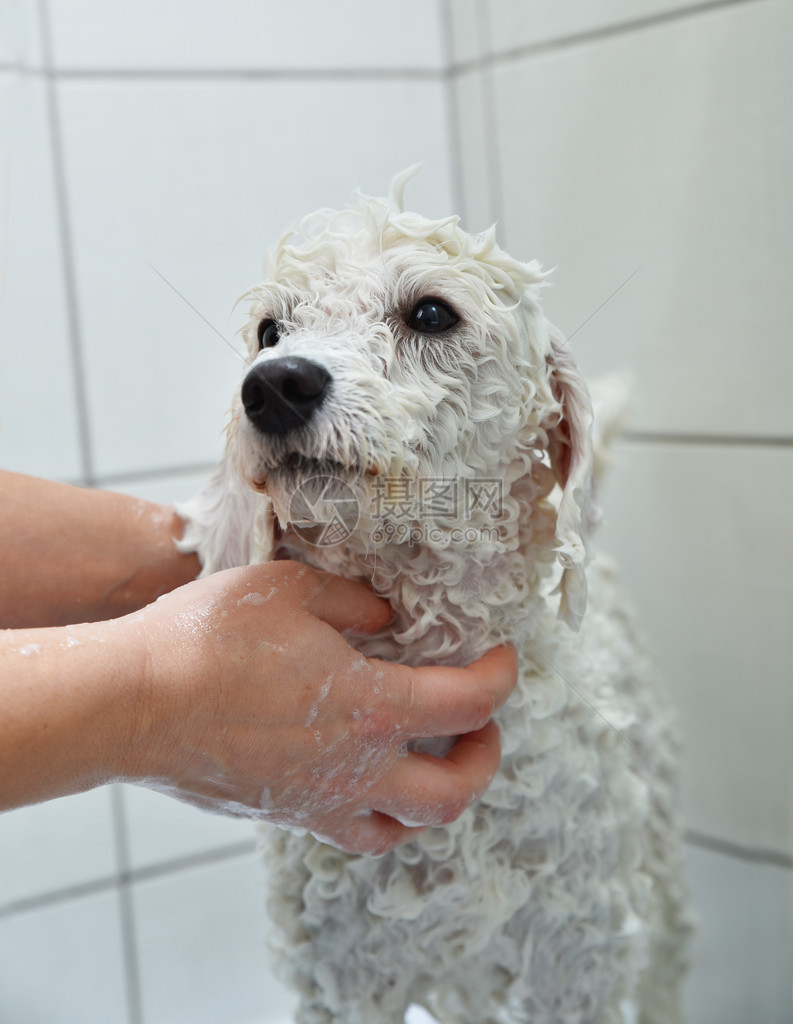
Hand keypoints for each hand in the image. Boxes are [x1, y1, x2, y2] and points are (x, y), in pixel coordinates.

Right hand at [122, 561, 516, 854]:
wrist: (133, 701)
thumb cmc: (207, 640)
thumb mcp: (292, 591)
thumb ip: (353, 601)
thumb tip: (385, 617)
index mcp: (371, 707)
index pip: (470, 704)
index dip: (501, 678)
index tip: (501, 658)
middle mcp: (356, 768)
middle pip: (455, 791)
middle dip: (485, 756)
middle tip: (481, 724)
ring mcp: (319, 801)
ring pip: (405, 827)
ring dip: (437, 797)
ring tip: (432, 761)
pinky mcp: (285, 814)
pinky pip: (352, 831)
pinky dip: (380, 812)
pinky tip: (366, 776)